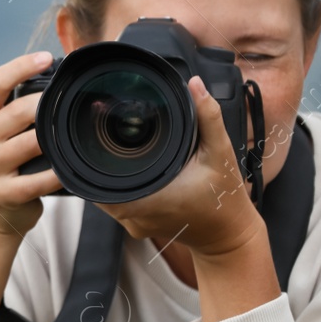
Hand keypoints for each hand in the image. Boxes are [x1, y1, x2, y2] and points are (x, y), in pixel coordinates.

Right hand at [0, 51, 63, 238]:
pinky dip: (57, 173)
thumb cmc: (1, 161)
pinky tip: (69, 168)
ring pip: (30, 144)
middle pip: (17, 111)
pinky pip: (37, 181)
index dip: (21, 66)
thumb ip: (14, 107)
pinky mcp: (2, 193)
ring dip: (54, 138)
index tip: (46, 58)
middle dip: (47, 104)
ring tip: (73, 132)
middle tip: (69, 101)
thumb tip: (55, 77)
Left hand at [94, 74, 264, 256]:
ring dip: (107, 174)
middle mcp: (134, 217)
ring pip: (105, 196)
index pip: (98, 181)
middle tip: (100, 133)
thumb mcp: (220, 153)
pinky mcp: (140, 226)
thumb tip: (195, 85)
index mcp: (146, 200)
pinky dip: (118, 186)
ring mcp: (135, 225)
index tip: (91, 136)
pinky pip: (118, 204)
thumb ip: (208, 117)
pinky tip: (126, 168)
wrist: (230, 237)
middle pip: (97, 186)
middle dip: (97, 161)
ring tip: (111, 149)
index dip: (90, 158)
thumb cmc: (225, 199)